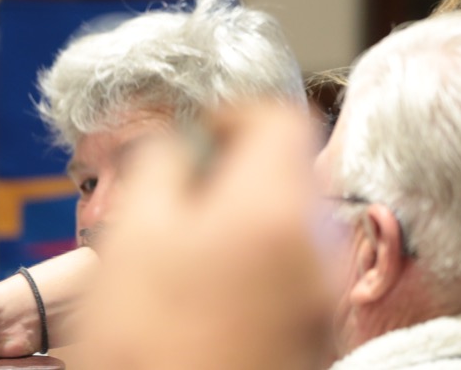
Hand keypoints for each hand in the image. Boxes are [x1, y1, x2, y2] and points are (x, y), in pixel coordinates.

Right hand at [80, 104, 331, 369]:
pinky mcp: (320, 340)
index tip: (193, 138)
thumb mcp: (133, 240)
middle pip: (289, 176)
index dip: (232, 116)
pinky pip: (293, 280)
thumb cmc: (152, 344)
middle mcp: (322, 245)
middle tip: (178, 205)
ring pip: (289, 230)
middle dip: (235, 177)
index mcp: (279, 206)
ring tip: (183, 265)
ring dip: (243, 228)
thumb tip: (179, 139)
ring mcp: (327, 298)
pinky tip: (206, 308)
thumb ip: (161, 165)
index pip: (281, 118)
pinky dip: (256, 275)